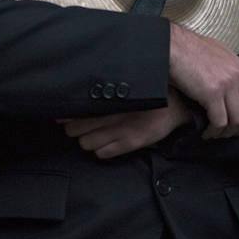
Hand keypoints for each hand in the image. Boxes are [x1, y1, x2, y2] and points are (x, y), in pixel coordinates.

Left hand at [61, 88, 191, 157]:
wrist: (175, 105)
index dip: (66, 114)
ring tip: (92, 133)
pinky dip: (100, 150)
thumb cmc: (147, 92)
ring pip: (86, 143)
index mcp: (110, 97)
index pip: (77, 110)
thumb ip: (103, 89)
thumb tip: (78, 92)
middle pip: (75, 129)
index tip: (62, 113)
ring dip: (86, 139)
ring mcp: (123, 129)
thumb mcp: (126, 85)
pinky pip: (103, 154)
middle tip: (76, 124)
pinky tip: (105, 142)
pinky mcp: (132, 143)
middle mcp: (114, 113)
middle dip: (73, 128)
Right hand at [169, 23, 238, 138]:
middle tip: (227, 133)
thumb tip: (232, 84)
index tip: (238, 123)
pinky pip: (220, 122)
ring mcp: (227, 84)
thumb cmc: (189, 49)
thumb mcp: (218, 54)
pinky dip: (213, 131)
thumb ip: (229, 69)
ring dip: (226, 132)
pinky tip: (205, 132)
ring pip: (238, 121)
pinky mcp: (212, 93)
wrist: (172, 46)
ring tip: (214, 133)